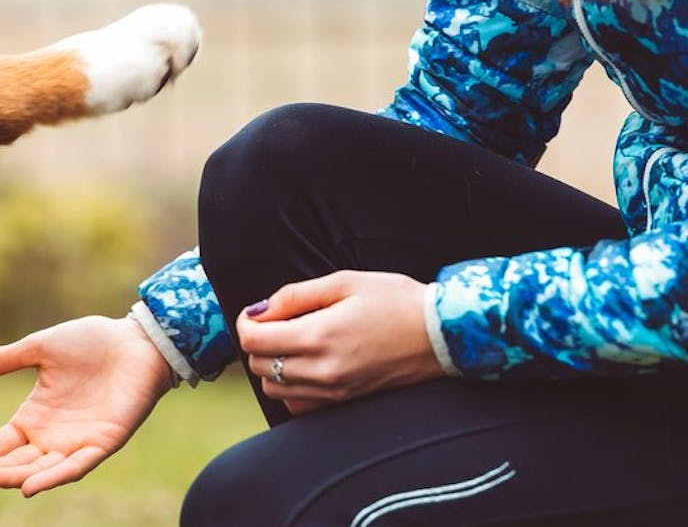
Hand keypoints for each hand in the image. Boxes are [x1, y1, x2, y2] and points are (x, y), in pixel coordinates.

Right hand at [0, 315, 174, 495]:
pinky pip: (76, 466)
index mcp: (35, 416)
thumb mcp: (38, 349)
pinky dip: (54, 477)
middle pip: (16, 461)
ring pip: (41, 469)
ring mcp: (78, 442)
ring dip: (15, 477)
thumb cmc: (91, 342)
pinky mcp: (103, 443)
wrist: (136, 340)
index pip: (1, 443)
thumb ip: (1, 361)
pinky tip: (31, 487)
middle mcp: (53, 436)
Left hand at [235, 270, 443, 415]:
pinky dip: (291, 388)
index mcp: (318, 336)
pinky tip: (308, 366)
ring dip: (273, 365)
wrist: (441, 335)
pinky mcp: (344, 403)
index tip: (258, 311)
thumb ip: (296, 295)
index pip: (254, 340)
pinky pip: (298, 405)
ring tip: (295, 342)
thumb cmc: (396, 301)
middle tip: (279, 322)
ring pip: (274, 389)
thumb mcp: (345, 281)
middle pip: (259, 365)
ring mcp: (333, 392)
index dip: (247, 322)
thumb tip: (260, 310)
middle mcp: (321, 370)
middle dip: (259, 342)